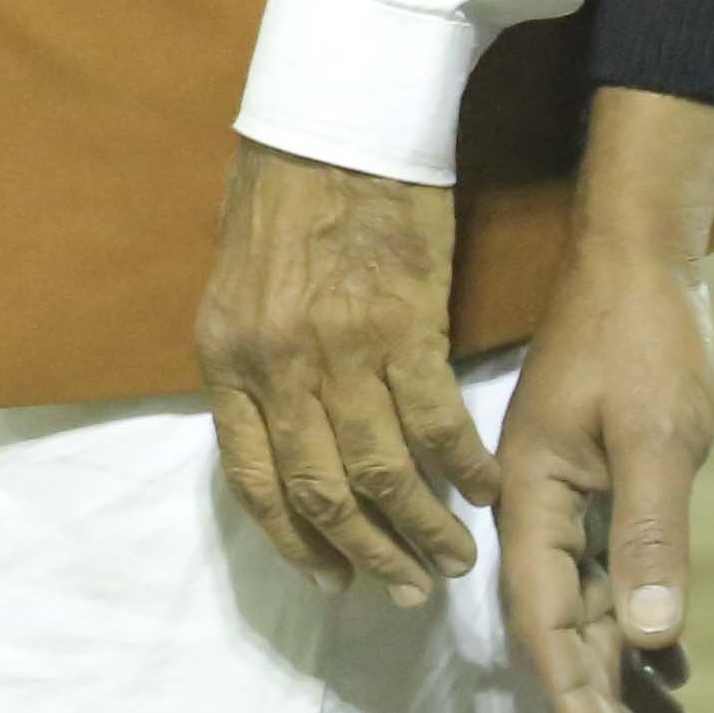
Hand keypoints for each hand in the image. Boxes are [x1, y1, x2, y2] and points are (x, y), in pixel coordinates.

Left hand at [194, 136, 490, 604]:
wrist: (334, 122)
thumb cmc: (285, 196)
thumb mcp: (237, 287)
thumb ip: (253, 364)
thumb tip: (281, 437)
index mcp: (226, 359)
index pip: (253, 480)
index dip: (294, 541)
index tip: (331, 581)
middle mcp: (275, 366)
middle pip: (322, 491)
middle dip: (368, 555)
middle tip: (408, 590)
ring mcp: (340, 350)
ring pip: (384, 472)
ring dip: (423, 528)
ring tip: (455, 559)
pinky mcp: (404, 327)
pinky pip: (437, 423)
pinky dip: (464, 466)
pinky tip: (486, 489)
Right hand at [488, 86, 713, 712]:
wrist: (642, 254)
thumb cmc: (644, 338)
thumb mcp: (656, 434)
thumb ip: (649, 533)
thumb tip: (647, 637)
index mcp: (531, 497)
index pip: (543, 620)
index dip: (575, 696)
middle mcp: (538, 507)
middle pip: (560, 626)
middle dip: (598, 702)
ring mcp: (570, 496)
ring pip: (589, 607)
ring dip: (623, 672)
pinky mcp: (603, 483)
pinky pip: (612, 572)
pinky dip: (638, 622)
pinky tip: (668, 664)